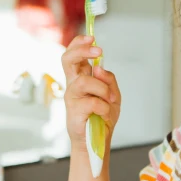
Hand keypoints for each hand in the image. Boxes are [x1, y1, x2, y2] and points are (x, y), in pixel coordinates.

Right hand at [61, 35, 121, 151]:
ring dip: (104, 90)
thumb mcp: (113, 94)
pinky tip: (105, 114)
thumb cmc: (102, 117)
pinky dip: (104, 107)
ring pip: (86, 81)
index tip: (92, 39)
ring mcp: (71, 97)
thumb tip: (99, 68)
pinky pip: (93, 102)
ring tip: (110, 100)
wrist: (97, 141)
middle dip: (82, 51)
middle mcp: (73, 85)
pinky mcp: (73, 111)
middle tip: (98, 51)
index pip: (73, 54)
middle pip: (67, 59)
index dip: (79, 43)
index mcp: (81, 78)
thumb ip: (109, 80)